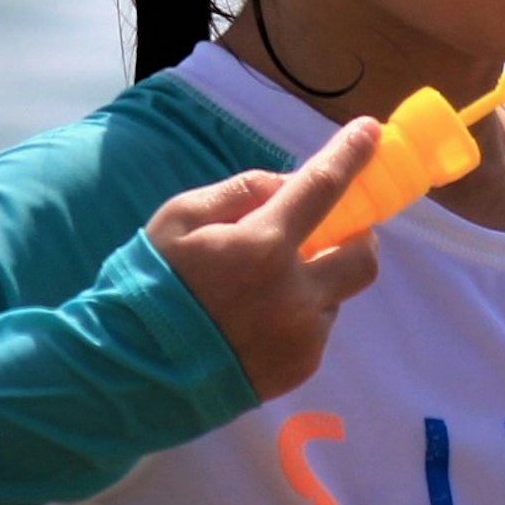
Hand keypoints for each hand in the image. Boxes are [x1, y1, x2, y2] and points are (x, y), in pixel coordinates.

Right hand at [149, 117, 384, 401]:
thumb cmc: (150, 285)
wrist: (134, 373)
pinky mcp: (300, 368)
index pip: (323, 187)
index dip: (349, 154)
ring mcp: (302, 335)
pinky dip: (298, 317)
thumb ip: (240, 193)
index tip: (370, 131)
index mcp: (263, 246)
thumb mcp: (180, 219)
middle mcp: (296, 292)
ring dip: (316, 281)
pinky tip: (254, 324)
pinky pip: (315, 331)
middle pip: (363, 256)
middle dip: (356, 236)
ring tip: (263, 291)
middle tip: (328, 232)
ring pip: (336, 296)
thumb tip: (287, 185)